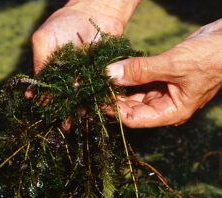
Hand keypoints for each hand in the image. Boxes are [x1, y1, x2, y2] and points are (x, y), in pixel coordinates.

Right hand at [27, 0, 140, 130]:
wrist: (94, 11)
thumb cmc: (63, 23)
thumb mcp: (44, 40)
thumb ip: (40, 63)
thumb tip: (32, 92)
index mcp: (52, 72)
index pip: (47, 92)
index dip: (47, 104)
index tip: (48, 115)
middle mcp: (68, 78)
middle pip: (66, 99)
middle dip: (65, 112)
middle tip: (66, 126)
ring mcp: (85, 77)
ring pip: (83, 97)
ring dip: (82, 108)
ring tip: (81, 119)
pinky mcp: (102, 74)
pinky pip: (100, 88)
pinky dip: (99, 98)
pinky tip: (98, 106)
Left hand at [105, 19, 221, 127]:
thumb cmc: (211, 57)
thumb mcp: (173, 65)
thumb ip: (140, 70)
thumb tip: (110, 74)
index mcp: (171, 112)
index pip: (134, 118)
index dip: (114, 110)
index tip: (97, 97)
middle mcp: (164, 105)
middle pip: (130, 107)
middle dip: (112, 98)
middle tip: (94, 87)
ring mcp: (162, 90)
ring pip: (133, 92)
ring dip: (118, 85)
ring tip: (100, 78)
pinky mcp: (160, 77)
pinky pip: (139, 79)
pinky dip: (127, 75)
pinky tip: (114, 70)